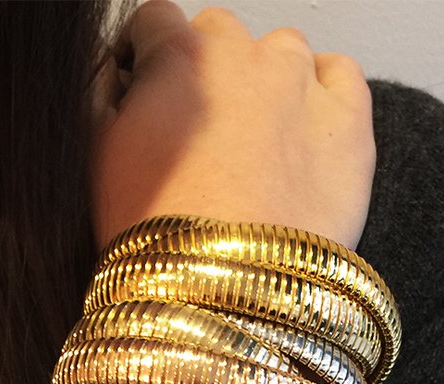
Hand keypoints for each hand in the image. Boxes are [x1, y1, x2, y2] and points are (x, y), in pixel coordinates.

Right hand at [92, 1, 374, 249]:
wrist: (219, 296)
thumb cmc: (149, 236)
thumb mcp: (93, 162)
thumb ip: (100, 100)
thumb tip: (116, 77)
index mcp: (177, 56)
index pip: (152, 24)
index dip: (143, 60)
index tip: (142, 94)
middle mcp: (244, 54)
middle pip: (220, 38)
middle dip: (205, 75)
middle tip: (196, 140)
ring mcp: (303, 83)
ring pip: (281, 55)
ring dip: (263, 85)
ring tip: (250, 152)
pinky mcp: (350, 122)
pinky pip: (340, 77)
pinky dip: (320, 95)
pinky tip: (298, 139)